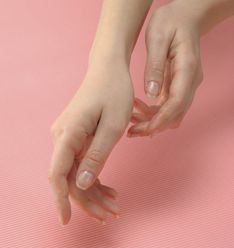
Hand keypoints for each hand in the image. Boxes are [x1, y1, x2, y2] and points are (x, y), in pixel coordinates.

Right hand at [48, 60, 133, 224]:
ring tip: (114, 206)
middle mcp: (62, 138)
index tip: (66, 221)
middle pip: (69, 179)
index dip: (61, 200)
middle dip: (89, 201)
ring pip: (76, 176)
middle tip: (111, 215)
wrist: (109, 70)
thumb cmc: (114, 92)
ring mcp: (68, 139)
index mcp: (68, 134)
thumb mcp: (113, 125)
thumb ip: (97, 155)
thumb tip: (80, 184)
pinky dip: (95, 181)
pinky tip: (109, 191)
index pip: (57, 175)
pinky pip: (81, 166)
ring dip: (94, 194)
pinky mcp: (76, 140)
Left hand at [127, 0, 203, 136]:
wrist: (186, 17)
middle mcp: (190, 82)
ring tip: (130, 118)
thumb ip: (154, 66)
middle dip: (153, 127)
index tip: (142, 130)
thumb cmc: (171, 22)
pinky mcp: (179, 87)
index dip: (159, 121)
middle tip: (131, 131)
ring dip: (152, 121)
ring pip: (172, 115)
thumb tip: (151, 94)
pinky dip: (153, 113)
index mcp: (187, 70)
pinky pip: (168, 107)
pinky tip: (137, 107)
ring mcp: (186, 86)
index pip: (176, 104)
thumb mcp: (157, 37)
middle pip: (175, 115)